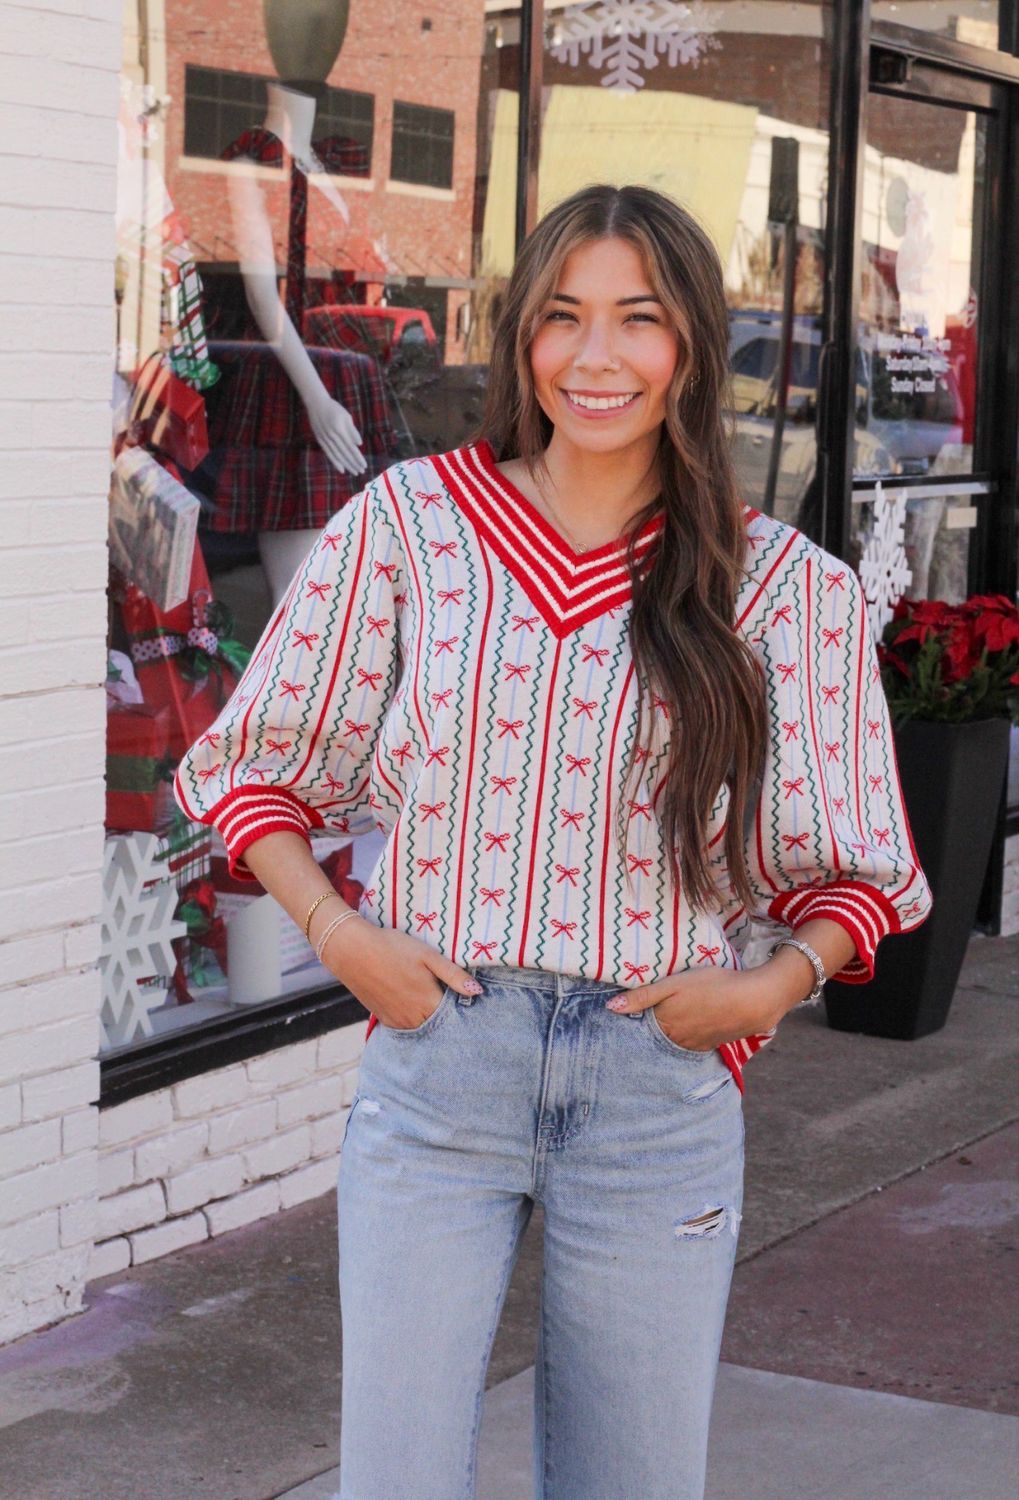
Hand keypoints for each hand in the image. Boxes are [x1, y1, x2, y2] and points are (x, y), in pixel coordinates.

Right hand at [307, 394, 367, 475]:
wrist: (316, 403)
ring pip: (337, 455)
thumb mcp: (346, 416)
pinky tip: (341, 469)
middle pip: (345, 453)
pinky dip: (335, 462)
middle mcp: (332, 436)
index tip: (364, 465)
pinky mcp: (320, 440)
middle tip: (361, 471)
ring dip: (346, 465)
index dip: (358, 458)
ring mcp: (325, 439)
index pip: (351, 447)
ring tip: (354, 472)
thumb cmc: (334, 408)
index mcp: (339, 429)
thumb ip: (352, 431)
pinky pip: (328, 453)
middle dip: (354, 464)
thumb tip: (359, 444)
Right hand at [317, 918, 479, 1029]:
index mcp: (429, 1002)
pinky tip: (415, 1005)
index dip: (463, 1008)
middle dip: (449, 1017)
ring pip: (423, 1027)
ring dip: (431, 1019)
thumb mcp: (428, 956)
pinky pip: (407, 1027)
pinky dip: (415, 1021)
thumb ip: (453, 975)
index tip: (468, 1000)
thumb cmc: (393, 948)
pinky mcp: (385, 1020)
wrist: (352, 951)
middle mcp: (415, 1018)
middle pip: (440, 1024)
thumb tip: (478, 992)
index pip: (456, 1016)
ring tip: (431, 999)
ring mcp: (398, 1021)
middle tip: (451, 999)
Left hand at [603, 964, 789, 1049]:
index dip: (634, 1017)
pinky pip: (691, 1042)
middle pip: (656, 1035)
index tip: (625, 1013)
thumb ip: (643, 996)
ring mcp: (695, 1044)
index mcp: (664, 1024)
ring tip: (671, 1016)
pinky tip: (691, 1022)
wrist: (754, 1000)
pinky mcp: (711, 1044)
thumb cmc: (712, 985)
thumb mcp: (674, 984)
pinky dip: (686, 1035)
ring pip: (673, 1039)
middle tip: (648, 1013)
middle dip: (649, 1027)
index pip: (640, 1025)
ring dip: (669, 1032)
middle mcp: (677, 1040)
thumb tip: (610, 1008)